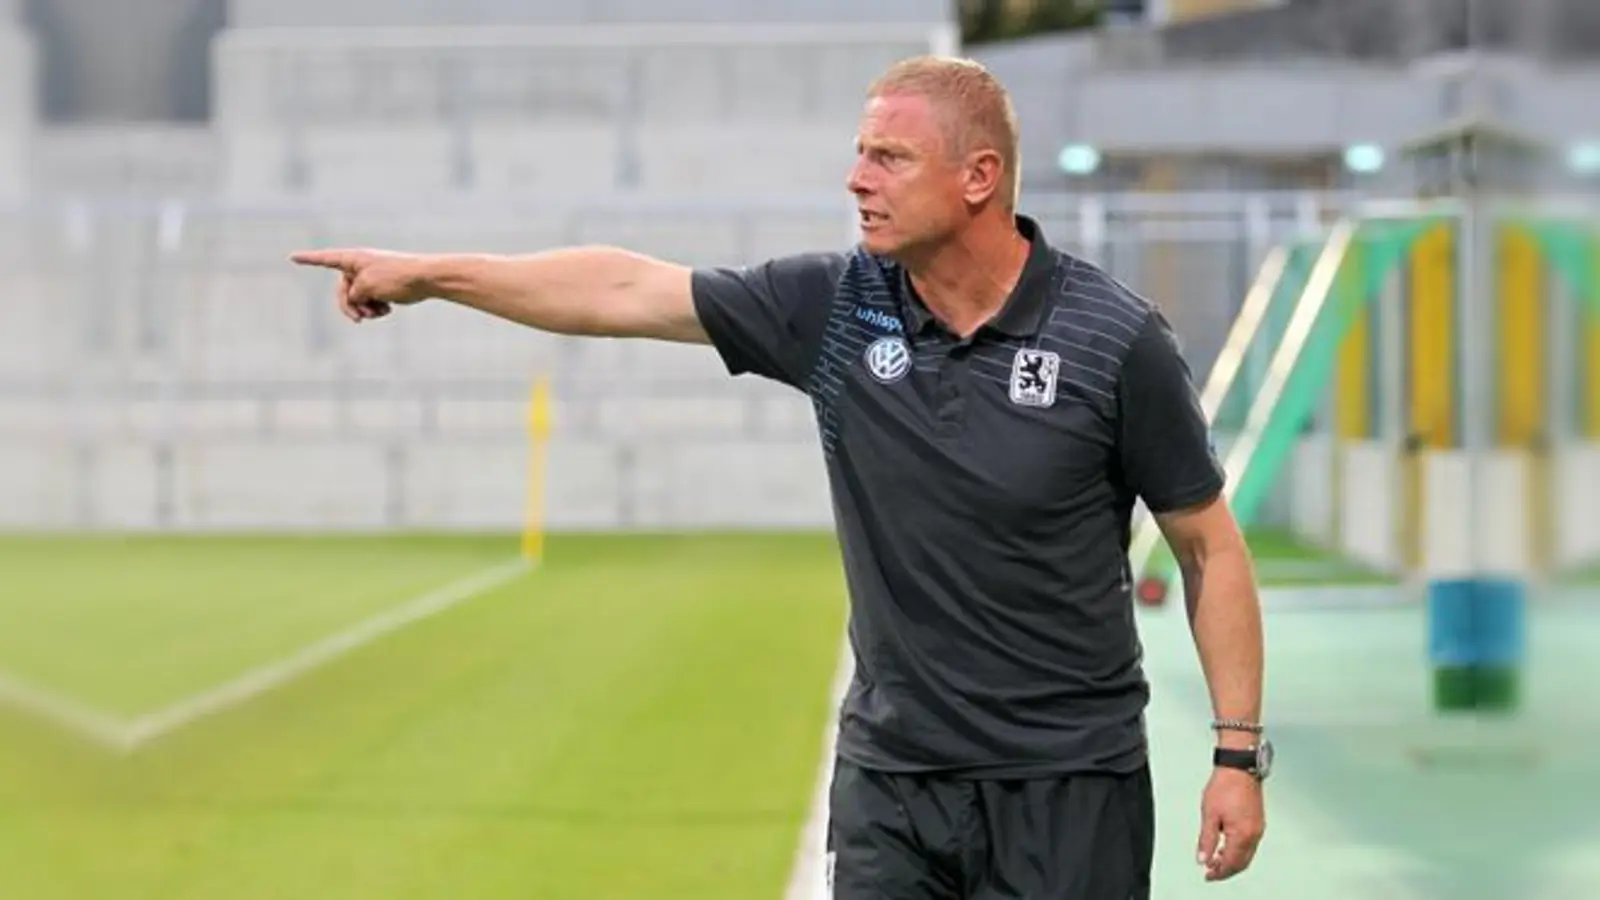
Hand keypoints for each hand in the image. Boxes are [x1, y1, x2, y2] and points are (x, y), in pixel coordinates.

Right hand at [291, 248, 433, 322]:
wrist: (425, 279)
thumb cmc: (396, 277)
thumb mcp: (367, 286)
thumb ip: (353, 294)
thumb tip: (357, 300)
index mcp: (353, 259)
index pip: (325, 259)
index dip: (308, 260)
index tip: (292, 257)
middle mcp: (360, 266)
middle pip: (342, 291)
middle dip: (349, 306)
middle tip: (359, 319)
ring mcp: (372, 277)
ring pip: (357, 299)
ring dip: (364, 310)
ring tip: (379, 313)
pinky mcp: (383, 287)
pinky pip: (370, 302)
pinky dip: (375, 308)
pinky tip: (387, 311)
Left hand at [1196, 767, 1264, 880]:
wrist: (1239, 768)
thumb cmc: (1225, 786)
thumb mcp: (1209, 815)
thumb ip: (1206, 840)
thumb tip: (1203, 858)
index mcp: (1242, 834)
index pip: (1231, 863)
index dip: (1218, 872)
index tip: (1208, 875)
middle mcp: (1254, 834)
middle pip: (1241, 863)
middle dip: (1226, 870)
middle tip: (1211, 870)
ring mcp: (1258, 828)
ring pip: (1247, 854)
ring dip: (1232, 860)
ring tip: (1216, 859)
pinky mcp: (1258, 822)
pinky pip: (1250, 844)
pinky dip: (1238, 850)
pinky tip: (1227, 846)